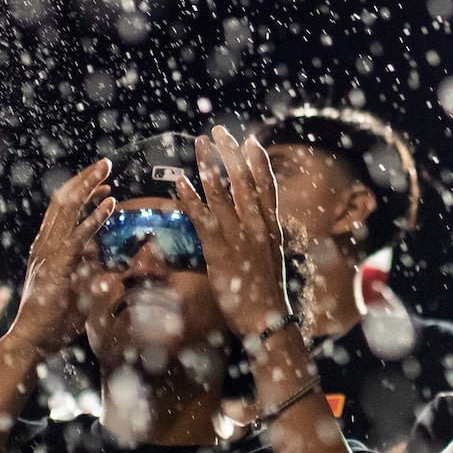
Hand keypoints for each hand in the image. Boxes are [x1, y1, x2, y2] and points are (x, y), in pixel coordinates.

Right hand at [10, 162, 112, 359]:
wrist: (33, 340)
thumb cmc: (55, 319)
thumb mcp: (79, 287)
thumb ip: (91, 270)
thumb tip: (109, 258)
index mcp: (46, 247)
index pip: (62, 210)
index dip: (82, 193)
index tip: (104, 185)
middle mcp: (44, 244)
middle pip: (63, 201)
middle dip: (84, 179)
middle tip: (106, 164)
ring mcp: (48, 253)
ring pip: (67, 209)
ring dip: (88, 187)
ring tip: (107, 172)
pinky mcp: (56, 266)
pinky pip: (77, 236)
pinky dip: (94, 218)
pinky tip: (109, 205)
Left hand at [172, 127, 293, 340]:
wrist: (268, 320)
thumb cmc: (268, 294)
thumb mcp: (271, 259)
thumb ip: (262, 238)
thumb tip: (253, 226)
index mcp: (271, 227)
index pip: (266, 186)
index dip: (257, 161)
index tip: (249, 141)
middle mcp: (257, 226)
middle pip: (243, 180)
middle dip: (230, 153)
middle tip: (217, 132)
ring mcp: (239, 237)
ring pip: (223, 192)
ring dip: (208, 165)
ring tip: (199, 145)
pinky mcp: (220, 251)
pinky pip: (203, 218)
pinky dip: (191, 198)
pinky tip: (181, 182)